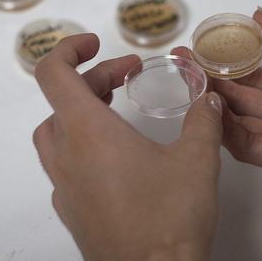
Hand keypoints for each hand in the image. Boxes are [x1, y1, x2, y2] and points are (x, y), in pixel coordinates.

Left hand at [33, 34, 222, 260]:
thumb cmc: (169, 216)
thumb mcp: (196, 158)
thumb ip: (203, 119)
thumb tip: (209, 97)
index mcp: (87, 132)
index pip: (53, 73)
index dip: (68, 49)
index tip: (96, 44)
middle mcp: (67, 156)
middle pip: (61, 101)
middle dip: (94, 79)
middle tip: (129, 76)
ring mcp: (65, 188)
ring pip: (57, 134)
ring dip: (81, 112)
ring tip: (116, 111)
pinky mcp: (73, 212)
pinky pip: (66, 166)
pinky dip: (83, 146)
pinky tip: (118, 158)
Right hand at [175, 8, 261, 214]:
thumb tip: (257, 17)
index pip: (255, 70)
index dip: (227, 59)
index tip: (198, 46)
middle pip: (243, 94)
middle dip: (211, 80)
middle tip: (180, 64)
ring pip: (242, 119)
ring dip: (214, 105)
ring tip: (186, 84)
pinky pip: (254, 147)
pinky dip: (229, 134)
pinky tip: (207, 116)